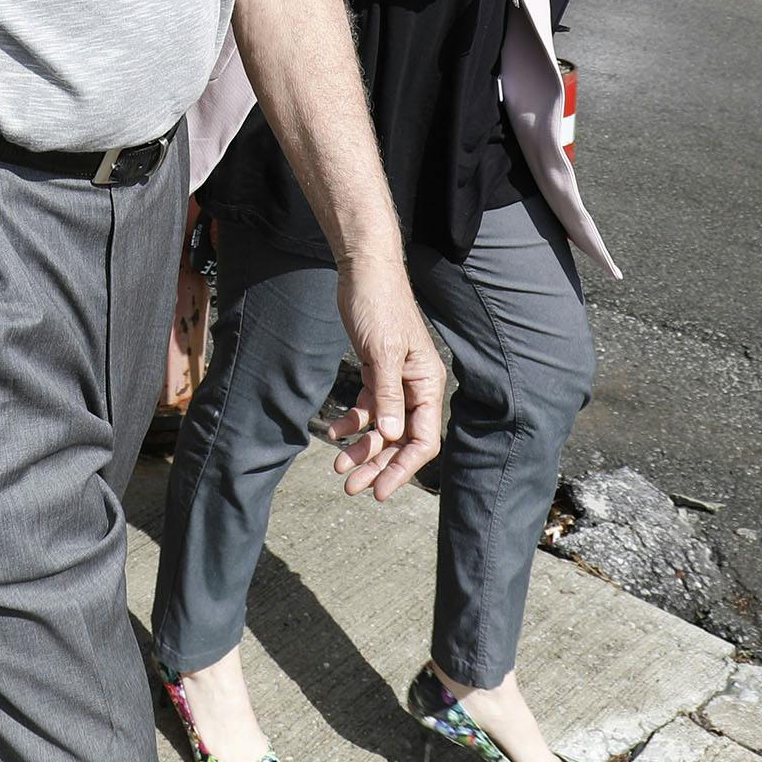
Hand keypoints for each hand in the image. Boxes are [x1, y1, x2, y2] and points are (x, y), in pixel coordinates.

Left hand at [326, 254, 444, 498]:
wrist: (362, 271)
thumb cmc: (379, 304)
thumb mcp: (383, 351)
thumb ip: (387, 395)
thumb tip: (392, 437)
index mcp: (427, 383)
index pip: (423, 438)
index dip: (404, 468)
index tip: (381, 491)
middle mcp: (415, 387)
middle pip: (401, 440)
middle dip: (378, 465)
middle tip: (352, 487)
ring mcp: (394, 381)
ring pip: (382, 428)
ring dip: (362, 448)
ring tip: (338, 467)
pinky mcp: (375, 373)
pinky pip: (367, 409)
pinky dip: (352, 422)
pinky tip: (334, 432)